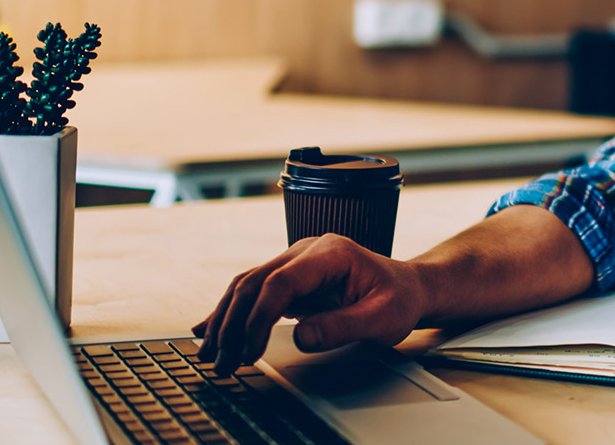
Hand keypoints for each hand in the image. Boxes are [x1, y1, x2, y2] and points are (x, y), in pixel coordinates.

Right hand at [192, 234, 427, 375]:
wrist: (407, 287)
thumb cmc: (399, 299)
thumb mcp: (384, 318)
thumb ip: (344, 326)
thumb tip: (303, 335)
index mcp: (332, 253)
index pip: (281, 281)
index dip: (259, 317)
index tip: (250, 351)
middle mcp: (307, 251)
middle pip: (255, 282)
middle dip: (234, 325)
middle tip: (224, 363)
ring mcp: (295, 262)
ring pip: (246, 286)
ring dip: (225, 322)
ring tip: (211, 356)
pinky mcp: (289, 278)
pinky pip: (252, 293)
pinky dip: (229, 313)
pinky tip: (207, 330)